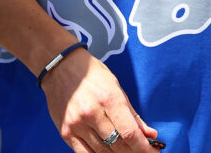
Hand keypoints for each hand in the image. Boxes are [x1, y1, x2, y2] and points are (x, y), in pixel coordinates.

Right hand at [42, 48, 161, 151]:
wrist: (60, 67)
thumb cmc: (92, 75)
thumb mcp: (116, 87)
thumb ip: (133, 115)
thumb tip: (151, 136)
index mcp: (109, 99)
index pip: (130, 133)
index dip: (144, 148)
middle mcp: (92, 113)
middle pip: (118, 146)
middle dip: (133, 152)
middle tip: (139, 152)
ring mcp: (76, 124)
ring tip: (124, 150)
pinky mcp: (65, 132)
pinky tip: (107, 152)